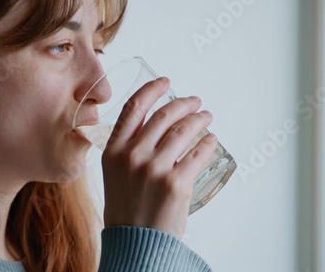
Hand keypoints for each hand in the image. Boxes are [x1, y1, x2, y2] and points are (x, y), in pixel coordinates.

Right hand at [101, 77, 216, 238]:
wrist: (134, 241)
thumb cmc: (125, 209)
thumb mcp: (114, 173)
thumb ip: (126, 148)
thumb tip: (152, 127)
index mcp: (113, 150)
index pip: (133, 108)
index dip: (152, 89)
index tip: (166, 82)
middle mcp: (132, 155)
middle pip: (164, 115)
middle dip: (184, 103)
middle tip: (195, 102)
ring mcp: (155, 169)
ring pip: (183, 130)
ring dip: (199, 119)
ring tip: (206, 118)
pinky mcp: (176, 183)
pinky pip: (198, 154)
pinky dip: (208, 143)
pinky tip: (211, 140)